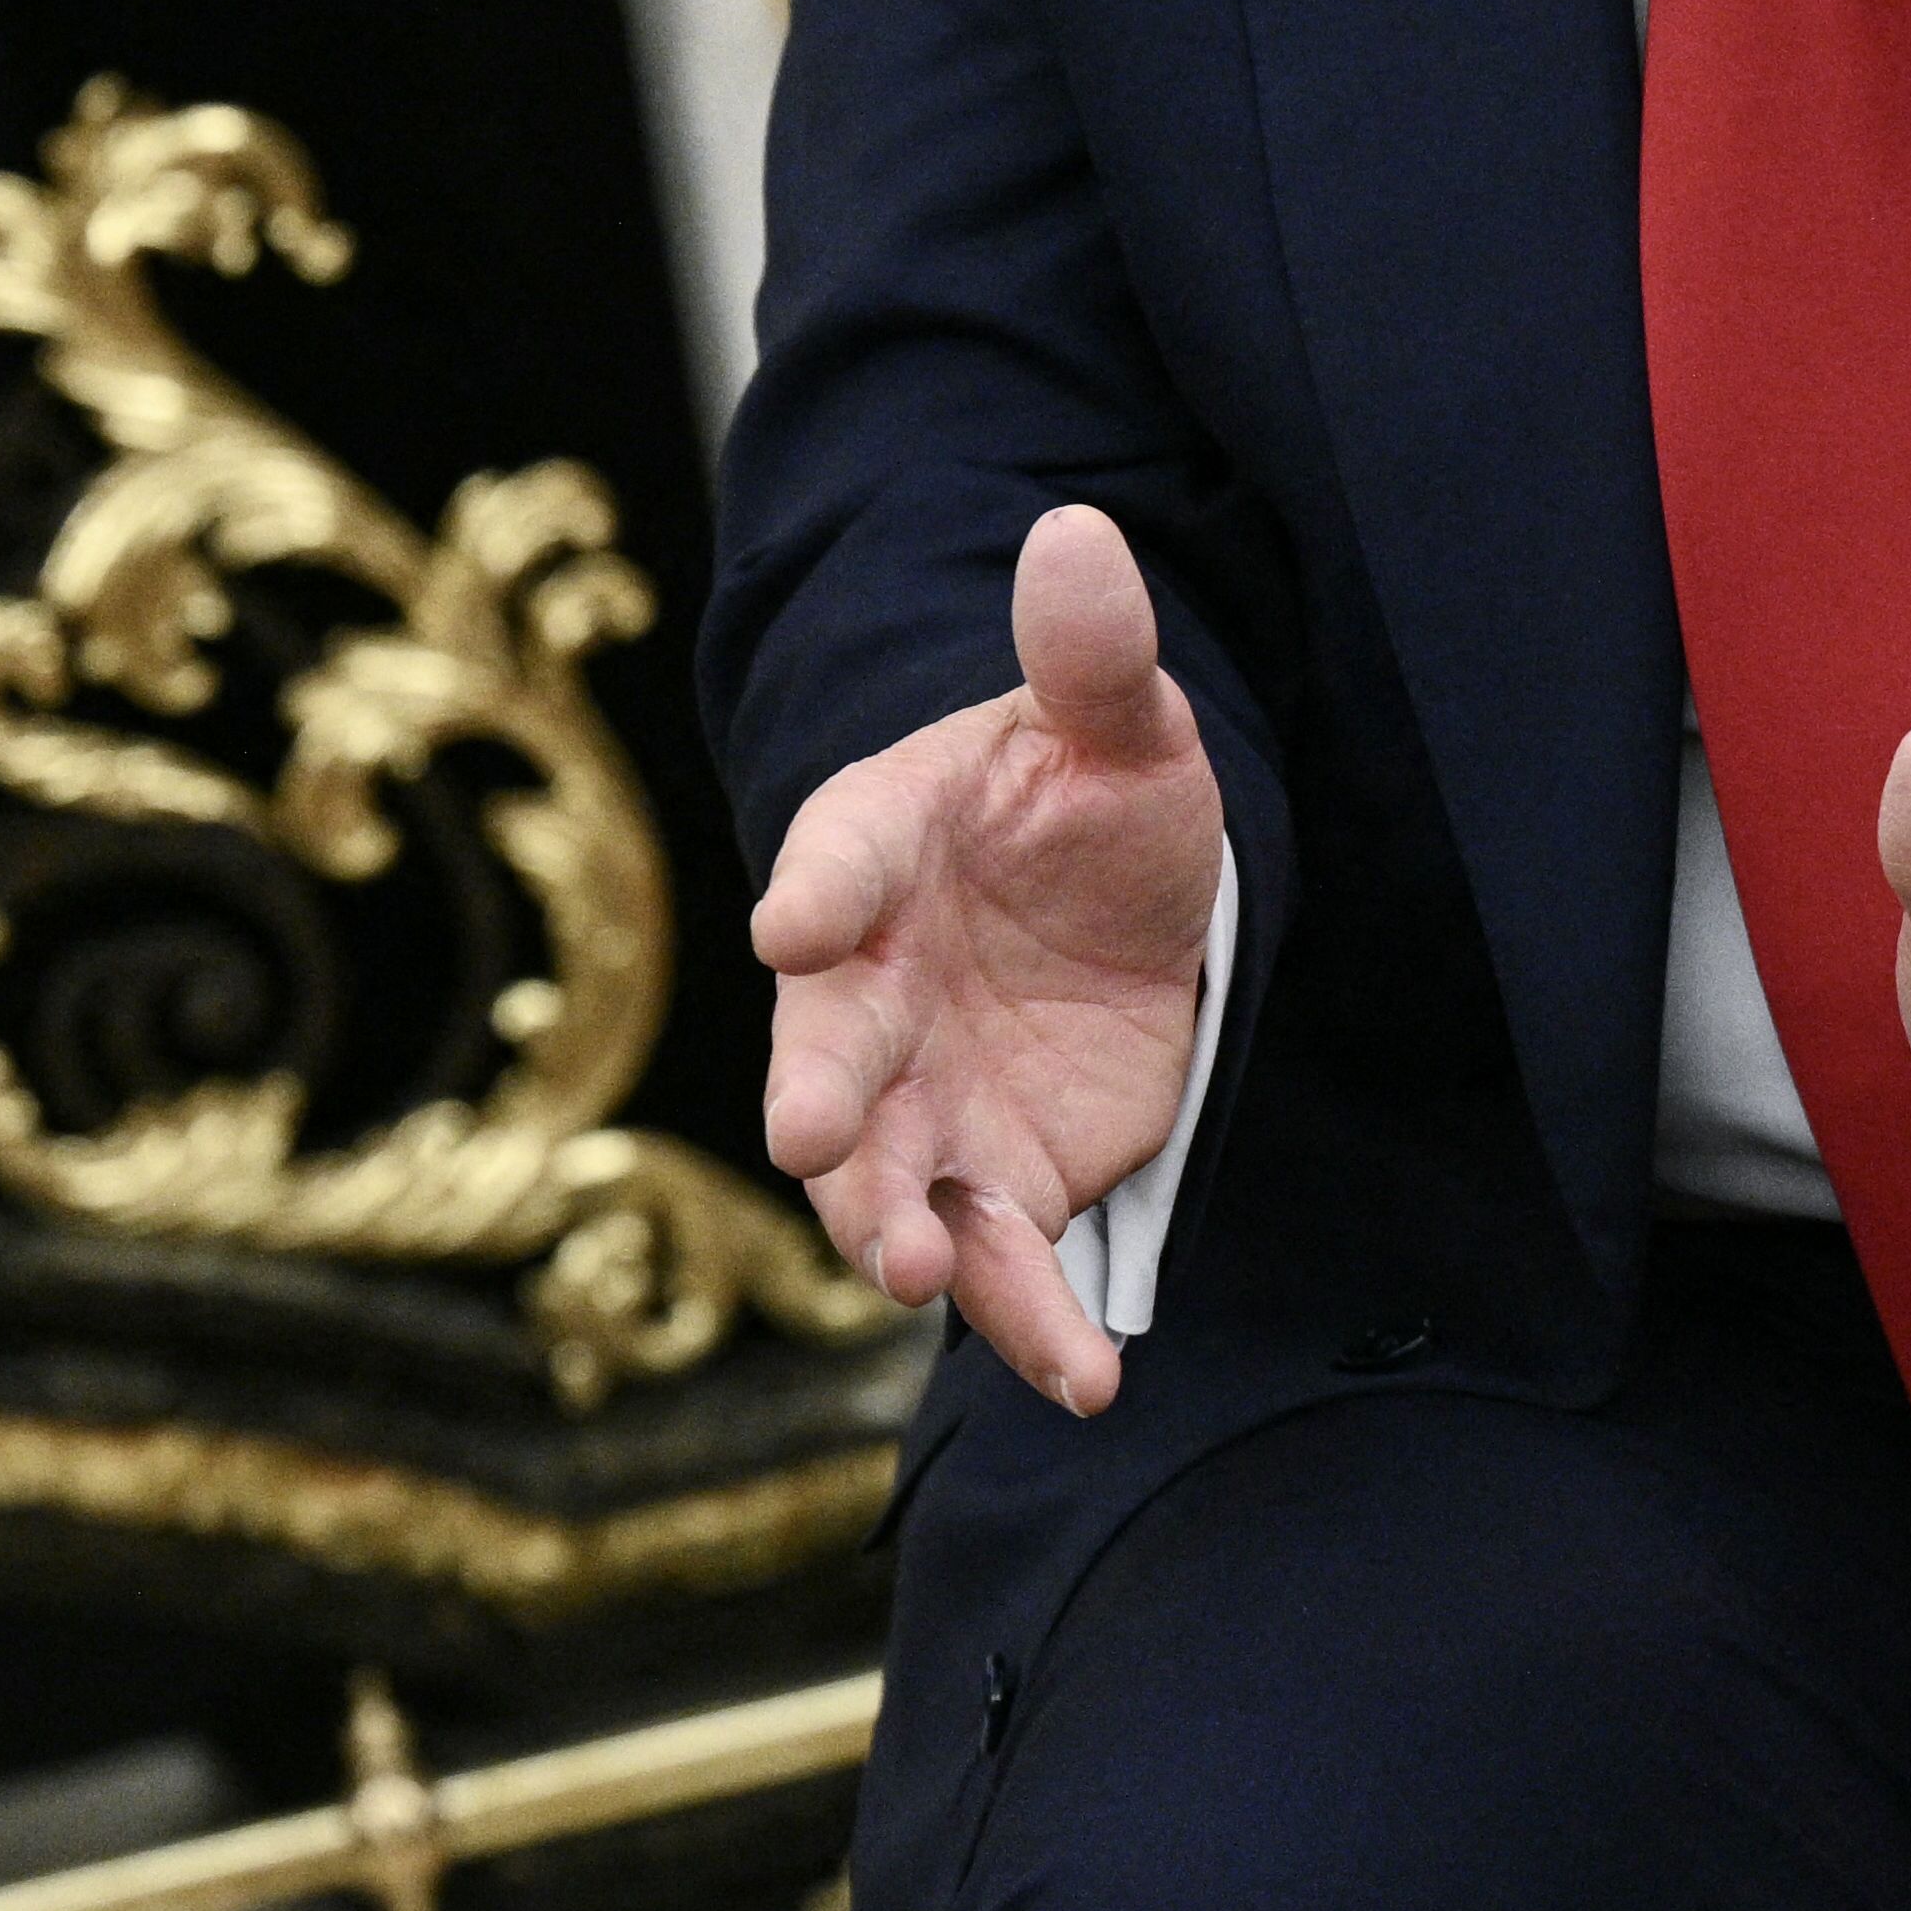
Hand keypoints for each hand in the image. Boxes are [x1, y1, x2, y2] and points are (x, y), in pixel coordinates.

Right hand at [752, 504, 1229, 1415]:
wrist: (1111, 911)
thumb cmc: (1082, 796)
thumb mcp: (1114, 722)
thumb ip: (1091, 653)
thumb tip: (1077, 531)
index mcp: (878, 851)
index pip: (838, 858)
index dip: (819, 888)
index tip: (796, 920)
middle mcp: (869, 989)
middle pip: (830, 1047)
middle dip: (825, 1094)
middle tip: (818, 1137)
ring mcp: (923, 1100)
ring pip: (888, 1182)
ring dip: (896, 1231)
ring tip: (921, 1273)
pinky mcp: (999, 1180)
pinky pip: (1002, 1264)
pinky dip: (1033, 1325)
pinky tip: (1086, 1379)